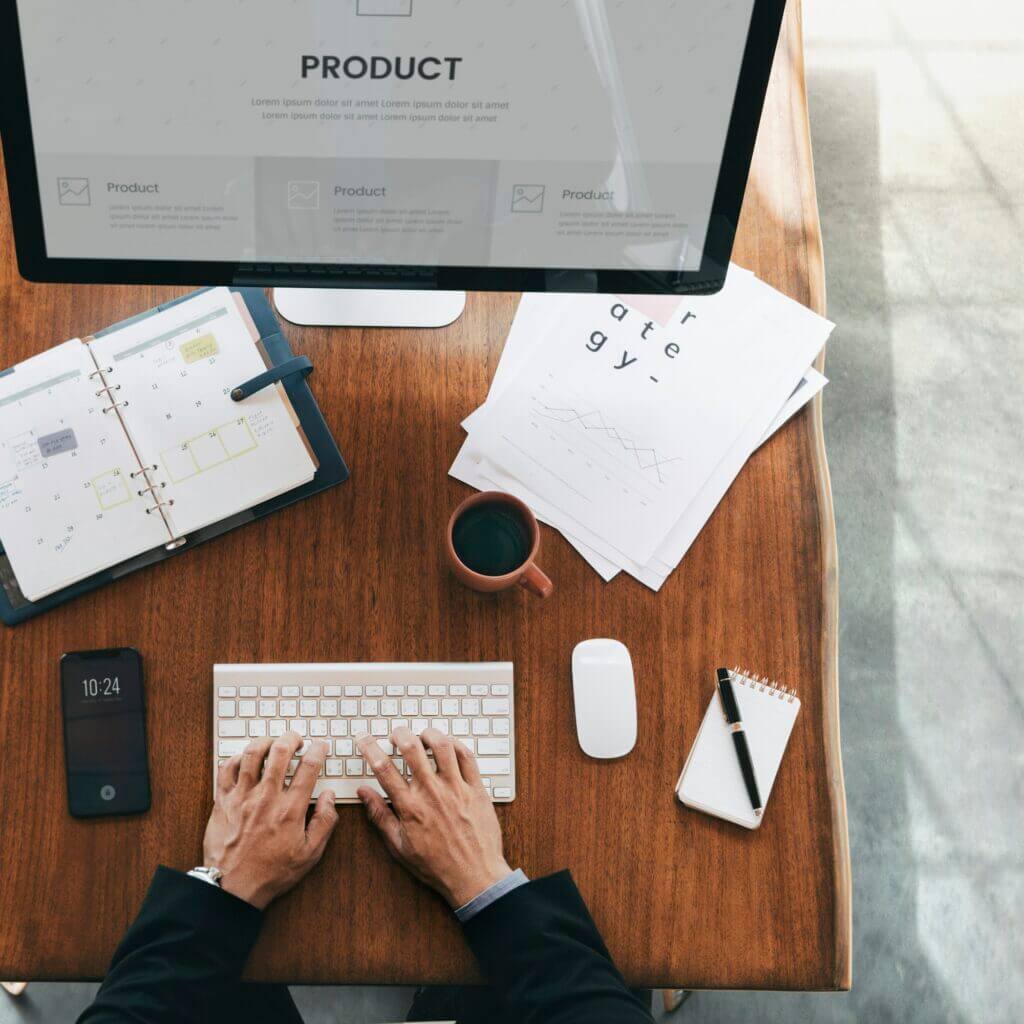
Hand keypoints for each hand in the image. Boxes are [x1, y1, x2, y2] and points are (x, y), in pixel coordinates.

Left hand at [202, 733, 337, 908]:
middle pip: (280, 751)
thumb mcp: (309, 854)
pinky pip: (226, 769)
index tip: (320, 747)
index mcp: (290, 809)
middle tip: (296, 739)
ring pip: (251, 754)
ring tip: (272, 742)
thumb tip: (330, 796)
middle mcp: (266, 798)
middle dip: (292, 738)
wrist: (232, 888)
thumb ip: (325, 822)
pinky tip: (244, 760)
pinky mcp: (222, 802)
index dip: (318, 750)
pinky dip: (236, 758)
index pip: (308, 767)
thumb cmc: (270, 873)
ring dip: (265, 741)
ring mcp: (242, 797)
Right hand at [356, 727, 511, 908]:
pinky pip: (467, 756)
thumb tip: (363, 793)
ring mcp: (456, 788)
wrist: (474, 877)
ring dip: (429, 734)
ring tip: (422, 734)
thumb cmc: (437, 865)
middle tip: (395, 733)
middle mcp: (432, 793)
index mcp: (410, 807)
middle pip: (412, 748)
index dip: (370, 748)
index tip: (364, 739)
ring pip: (442, 746)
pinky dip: (456, 744)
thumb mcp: (399, 846)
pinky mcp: (477, 788)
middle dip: (399, 733)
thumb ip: (380, 816)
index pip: (384, 768)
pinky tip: (449, 745)